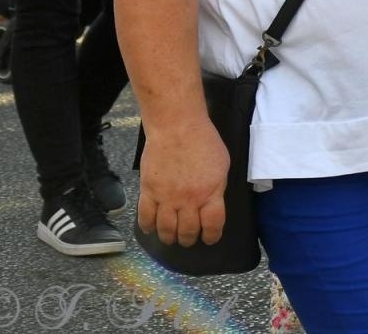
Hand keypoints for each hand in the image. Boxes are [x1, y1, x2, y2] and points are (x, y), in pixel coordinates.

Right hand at [136, 116, 229, 246]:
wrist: (177, 127)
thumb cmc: (203, 141)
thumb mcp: (222, 164)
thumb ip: (217, 187)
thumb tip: (213, 203)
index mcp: (211, 192)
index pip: (212, 224)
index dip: (212, 236)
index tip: (210, 238)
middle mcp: (189, 200)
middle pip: (187, 230)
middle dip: (188, 239)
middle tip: (188, 240)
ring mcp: (167, 197)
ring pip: (166, 229)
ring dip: (169, 237)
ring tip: (171, 238)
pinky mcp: (148, 191)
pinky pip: (145, 216)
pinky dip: (147, 227)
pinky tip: (150, 229)